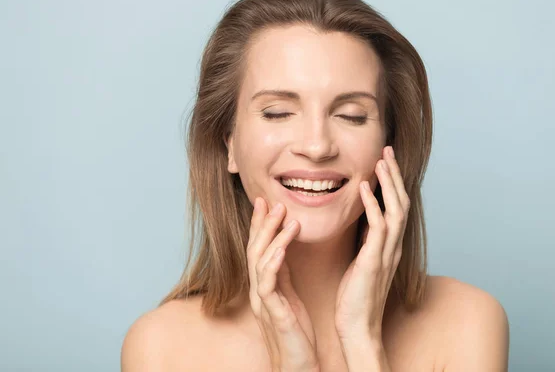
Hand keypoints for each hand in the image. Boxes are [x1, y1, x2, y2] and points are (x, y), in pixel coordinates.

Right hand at [247, 197, 319, 371]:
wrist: (297, 364)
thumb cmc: (295, 332)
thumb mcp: (289, 296)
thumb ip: (284, 273)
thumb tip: (284, 247)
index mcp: (264, 285)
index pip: (260, 248)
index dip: (260, 225)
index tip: (265, 202)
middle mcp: (258, 290)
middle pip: (255, 249)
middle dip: (261, 223)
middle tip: (270, 201)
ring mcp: (263, 301)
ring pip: (259, 261)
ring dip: (271, 236)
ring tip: (284, 216)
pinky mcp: (273, 312)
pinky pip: (268, 283)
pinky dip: (274, 262)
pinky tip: (282, 247)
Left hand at [334, 146, 409, 340]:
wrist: (358, 326)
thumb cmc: (357, 296)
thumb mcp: (364, 262)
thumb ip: (367, 241)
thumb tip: (364, 221)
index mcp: (390, 246)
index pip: (396, 207)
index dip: (392, 183)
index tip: (385, 161)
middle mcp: (393, 246)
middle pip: (400, 202)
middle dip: (394, 175)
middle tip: (387, 150)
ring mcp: (387, 254)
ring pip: (395, 210)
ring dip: (389, 184)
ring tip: (381, 160)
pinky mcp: (374, 262)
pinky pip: (377, 228)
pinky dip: (373, 206)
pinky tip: (364, 188)